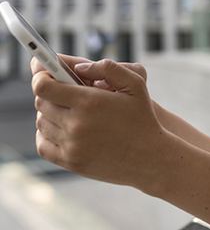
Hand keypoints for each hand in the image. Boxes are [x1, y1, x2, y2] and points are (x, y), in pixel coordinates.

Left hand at [32, 59, 163, 187]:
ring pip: (41, 122)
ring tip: (66, 108)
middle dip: (48, 92)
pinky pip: (43, 145)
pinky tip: (60, 127)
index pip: (44, 86)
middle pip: (41, 103)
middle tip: (61, 89)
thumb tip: (79, 67)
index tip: (44, 72)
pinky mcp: (70, 162)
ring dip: (48, 112)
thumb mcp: (135, 84)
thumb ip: (108, 68)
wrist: (149, 157)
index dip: (40, 76)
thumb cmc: (142, 116)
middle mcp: (76, 124)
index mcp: (90, 101)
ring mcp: (71, 145)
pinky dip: (45, 134)